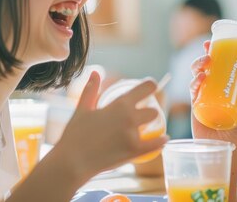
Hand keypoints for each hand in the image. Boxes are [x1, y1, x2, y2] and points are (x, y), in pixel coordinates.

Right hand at [53, 72, 167, 178]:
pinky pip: (155, 145)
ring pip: (155, 127)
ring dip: (153, 127)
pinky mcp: (134, 152)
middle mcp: (130, 118)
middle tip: (143, 115)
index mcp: (119, 104)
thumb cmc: (74, 135)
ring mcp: (133, 136)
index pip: (145, 89)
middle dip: (149, 112)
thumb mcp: (82, 109)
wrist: (72, 162)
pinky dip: (161, 142)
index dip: (150, 86)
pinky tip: (164, 139)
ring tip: (148, 129)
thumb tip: (96, 73)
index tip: (152, 86)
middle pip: (152, 111)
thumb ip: (91, 90)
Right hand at [190, 41, 236, 147]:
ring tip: (206, 62)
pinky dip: (195, 80)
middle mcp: (213, 85)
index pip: (220, 62)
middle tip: (209, 48)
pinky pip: (192, 88)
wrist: (226, 144)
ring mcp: (203, 93)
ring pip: (196, 73)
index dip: (219, 49)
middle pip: (206, 65)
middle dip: (205, 53)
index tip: (221, 40)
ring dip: (198, 64)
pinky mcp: (195, 102)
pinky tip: (202, 77)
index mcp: (225, 82)